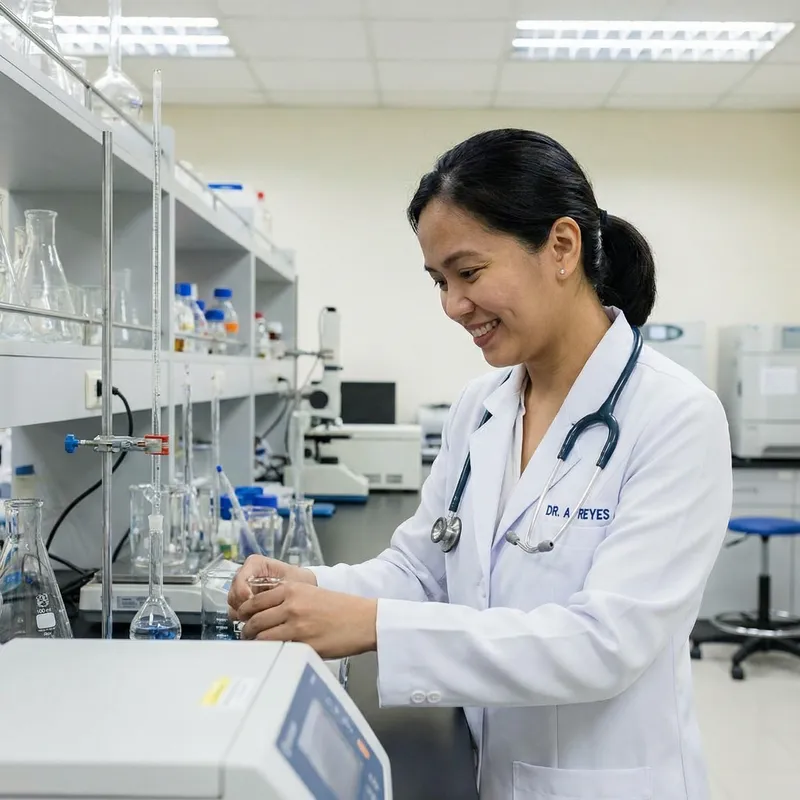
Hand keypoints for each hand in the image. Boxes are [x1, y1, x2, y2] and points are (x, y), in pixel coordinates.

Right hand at [228, 555, 315, 617]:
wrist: (305, 590)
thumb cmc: (299, 581)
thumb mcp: (291, 582)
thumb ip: (276, 590)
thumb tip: (258, 602)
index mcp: (255, 564)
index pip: (240, 578)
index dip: (242, 591)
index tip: (251, 601)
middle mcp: (246, 574)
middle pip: (234, 592)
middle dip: (243, 605)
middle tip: (255, 614)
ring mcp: (243, 588)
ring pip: (233, 603)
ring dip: (243, 613)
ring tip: (259, 618)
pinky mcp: (244, 601)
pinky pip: (236, 611)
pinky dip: (244, 618)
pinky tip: (257, 621)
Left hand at [237, 581, 377, 659]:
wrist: (363, 620)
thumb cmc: (340, 608)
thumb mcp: (311, 594)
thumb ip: (288, 600)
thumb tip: (265, 614)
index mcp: (292, 590)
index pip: (255, 601)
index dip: (245, 613)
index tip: (243, 619)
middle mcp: (290, 605)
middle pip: (254, 620)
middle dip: (247, 630)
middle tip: (247, 636)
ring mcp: (295, 625)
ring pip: (261, 636)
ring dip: (255, 643)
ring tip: (256, 647)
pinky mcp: (302, 643)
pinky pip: (275, 649)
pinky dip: (269, 651)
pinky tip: (271, 653)